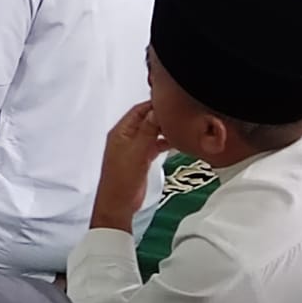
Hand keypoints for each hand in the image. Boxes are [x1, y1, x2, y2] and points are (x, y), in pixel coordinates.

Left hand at [90, 102, 170, 231]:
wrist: (119, 203)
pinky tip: (177, 142)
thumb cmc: (121, 179)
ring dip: (164, 129)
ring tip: (182, 126)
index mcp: (121, 132)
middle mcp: (126, 137)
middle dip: (161, 116)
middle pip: (146, 120)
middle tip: (180, 113)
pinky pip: (154, 145)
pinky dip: (165, 142)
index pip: (138, 111)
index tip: (171, 100)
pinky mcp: (141, 158)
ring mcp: (133, 148)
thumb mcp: (137, 151)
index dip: (153, 104)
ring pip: (151, 132)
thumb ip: (147, 131)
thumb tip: (157, 112)